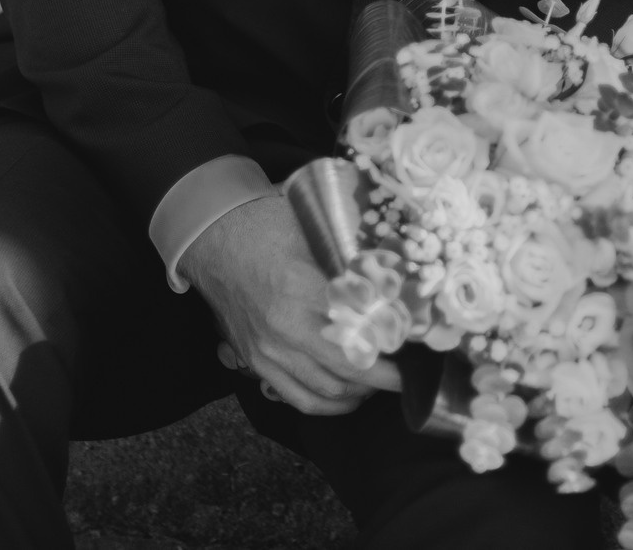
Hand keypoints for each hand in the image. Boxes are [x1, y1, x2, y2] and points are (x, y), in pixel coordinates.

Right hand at [180, 191, 402, 413]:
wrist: (214, 241)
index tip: (418, 342)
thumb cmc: (268, 228)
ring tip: (385, 378)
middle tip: (413, 371)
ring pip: (329, 390)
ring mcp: (269, 351)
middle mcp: (285, 328)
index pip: (362, 330)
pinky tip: (352, 395)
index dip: (394, 342)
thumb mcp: (316, 234)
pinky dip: (331, 404)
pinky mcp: (257, 363)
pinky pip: (300, 398)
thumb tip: (400, 285)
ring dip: (363, 390)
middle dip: (389, 376)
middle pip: (351, 368)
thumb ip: (353, 264)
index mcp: (303, 290)